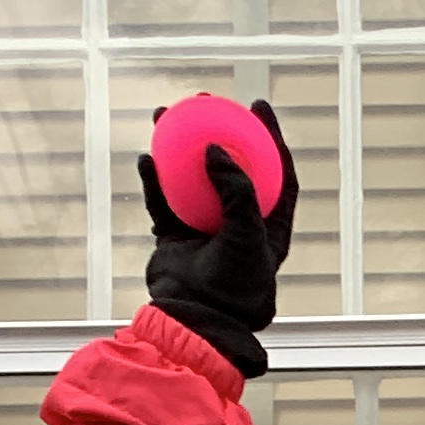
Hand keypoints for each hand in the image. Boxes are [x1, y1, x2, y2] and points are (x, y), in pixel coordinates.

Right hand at [138, 102, 298, 379]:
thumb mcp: (247, 234)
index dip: (270, 136)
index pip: (277, 172)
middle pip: (230, 166)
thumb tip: (215, 146)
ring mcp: (205, 230)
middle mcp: (238, 225)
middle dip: (218, 130)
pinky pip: (162, 201)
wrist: (198, 323)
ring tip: (165, 114)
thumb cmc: (235, 286)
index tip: (256, 104)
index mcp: (269, 227)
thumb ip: (237, 190)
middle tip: (204, 101)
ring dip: (178, 144)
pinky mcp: (175, 239)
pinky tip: (147, 158)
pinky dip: (154, 180)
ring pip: (191, 177)